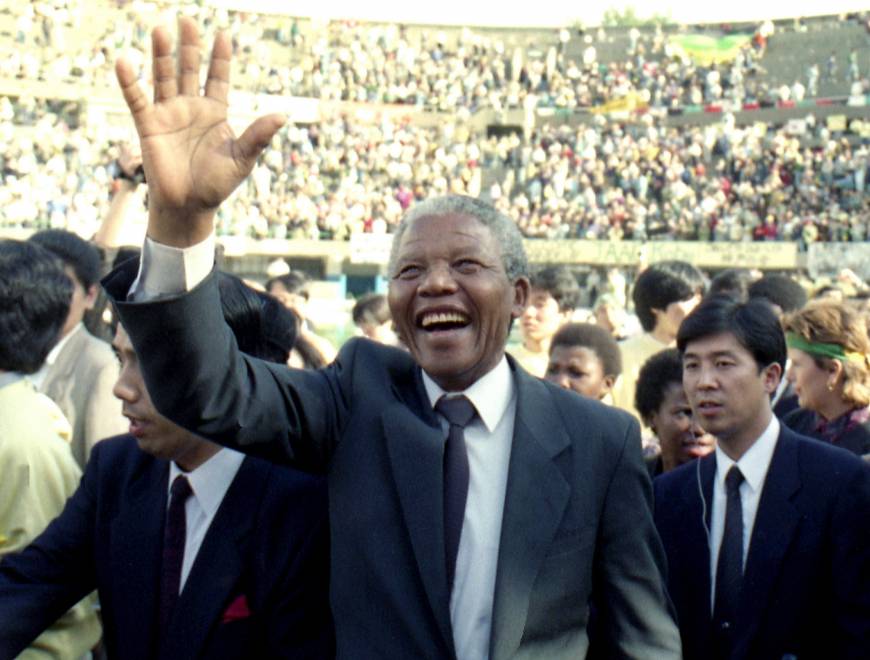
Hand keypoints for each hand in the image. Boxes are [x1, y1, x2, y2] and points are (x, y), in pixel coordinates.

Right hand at [114, 17, 284, 246]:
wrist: (189, 206)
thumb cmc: (217, 185)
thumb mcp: (242, 159)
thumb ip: (258, 136)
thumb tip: (283, 116)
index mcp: (215, 113)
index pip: (217, 79)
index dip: (220, 59)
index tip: (223, 35)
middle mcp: (190, 108)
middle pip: (189, 70)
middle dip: (189, 46)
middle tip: (186, 20)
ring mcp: (168, 115)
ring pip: (164, 78)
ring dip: (162, 55)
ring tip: (160, 29)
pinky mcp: (148, 126)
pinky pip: (137, 100)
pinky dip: (130, 82)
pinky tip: (124, 62)